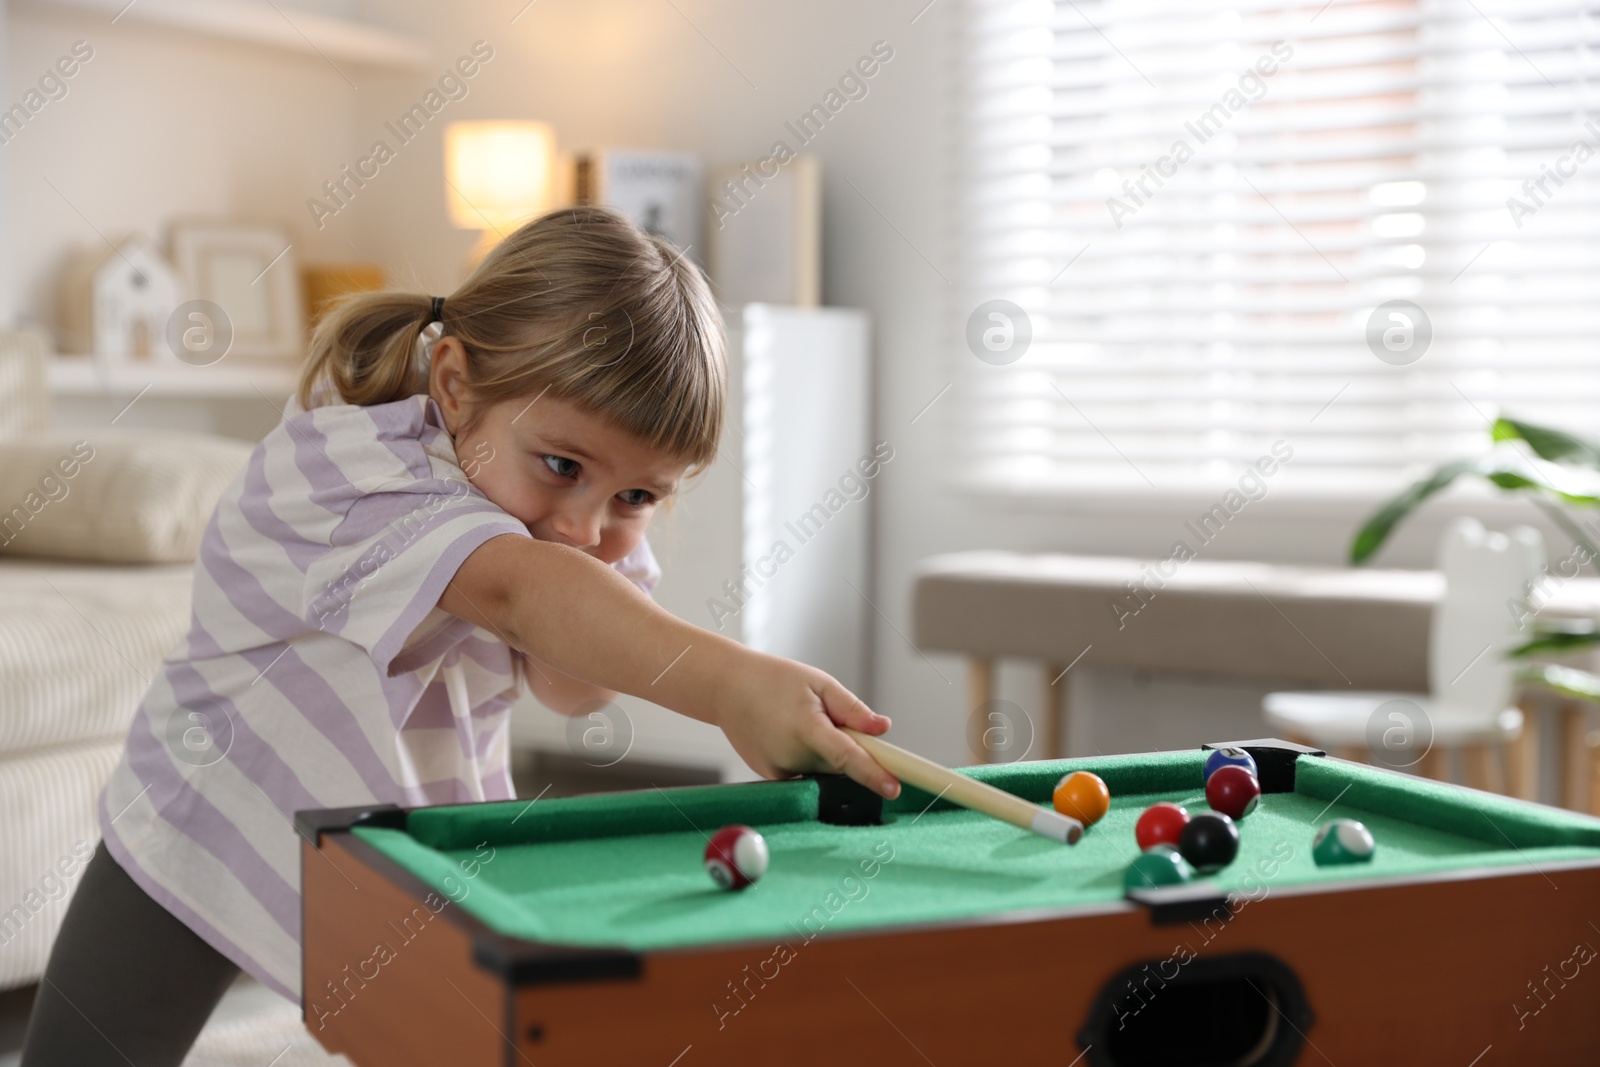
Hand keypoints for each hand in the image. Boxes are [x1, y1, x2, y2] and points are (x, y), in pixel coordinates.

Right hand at [714, 651, 900, 799]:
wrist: (726, 688)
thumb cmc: (774, 680)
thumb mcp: (818, 683)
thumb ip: (852, 709)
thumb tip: (883, 729)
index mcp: (806, 728)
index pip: (847, 757)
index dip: (873, 774)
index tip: (894, 789)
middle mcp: (791, 755)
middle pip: (839, 765)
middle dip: (849, 749)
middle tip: (829, 718)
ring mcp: (778, 770)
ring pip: (822, 771)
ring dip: (826, 754)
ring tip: (799, 722)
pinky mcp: (770, 777)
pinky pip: (805, 773)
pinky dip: (808, 758)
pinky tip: (788, 734)